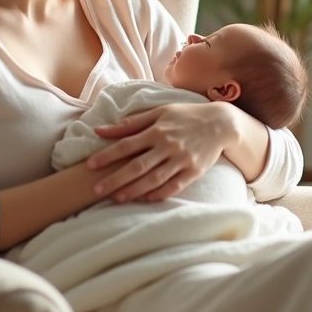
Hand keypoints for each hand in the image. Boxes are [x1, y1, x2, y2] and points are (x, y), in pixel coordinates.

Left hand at [86, 102, 235, 202]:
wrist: (221, 123)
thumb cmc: (185, 116)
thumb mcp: (159, 112)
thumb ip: (130, 123)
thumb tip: (100, 130)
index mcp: (157, 130)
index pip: (126, 144)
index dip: (107, 155)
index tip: (90, 165)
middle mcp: (168, 146)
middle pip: (137, 166)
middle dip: (115, 179)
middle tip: (96, 190)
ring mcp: (182, 160)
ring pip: (154, 179)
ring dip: (134, 190)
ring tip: (116, 198)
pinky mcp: (193, 172)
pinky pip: (174, 186)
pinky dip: (159, 194)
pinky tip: (145, 199)